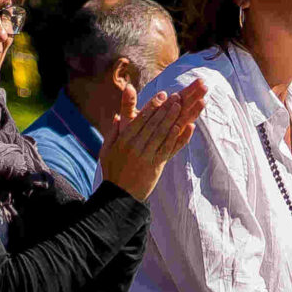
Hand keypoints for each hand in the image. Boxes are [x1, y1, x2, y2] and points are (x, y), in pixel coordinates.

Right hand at [97, 81, 205, 199]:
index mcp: (123, 140)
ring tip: (181, 105)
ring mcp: (146, 156)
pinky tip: (184, 126)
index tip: (162, 95)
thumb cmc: (113, 171)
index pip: (140, 119)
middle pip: (153, 123)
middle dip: (165, 108)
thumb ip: (113, 132)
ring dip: (172, 118)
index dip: (152, 106)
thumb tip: (117, 115)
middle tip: (176, 95)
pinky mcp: (156, 166)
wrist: (119, 196)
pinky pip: (168, 149)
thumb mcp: (107, 150)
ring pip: (162, 133)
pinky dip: (177, 137)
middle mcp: (135, 146)